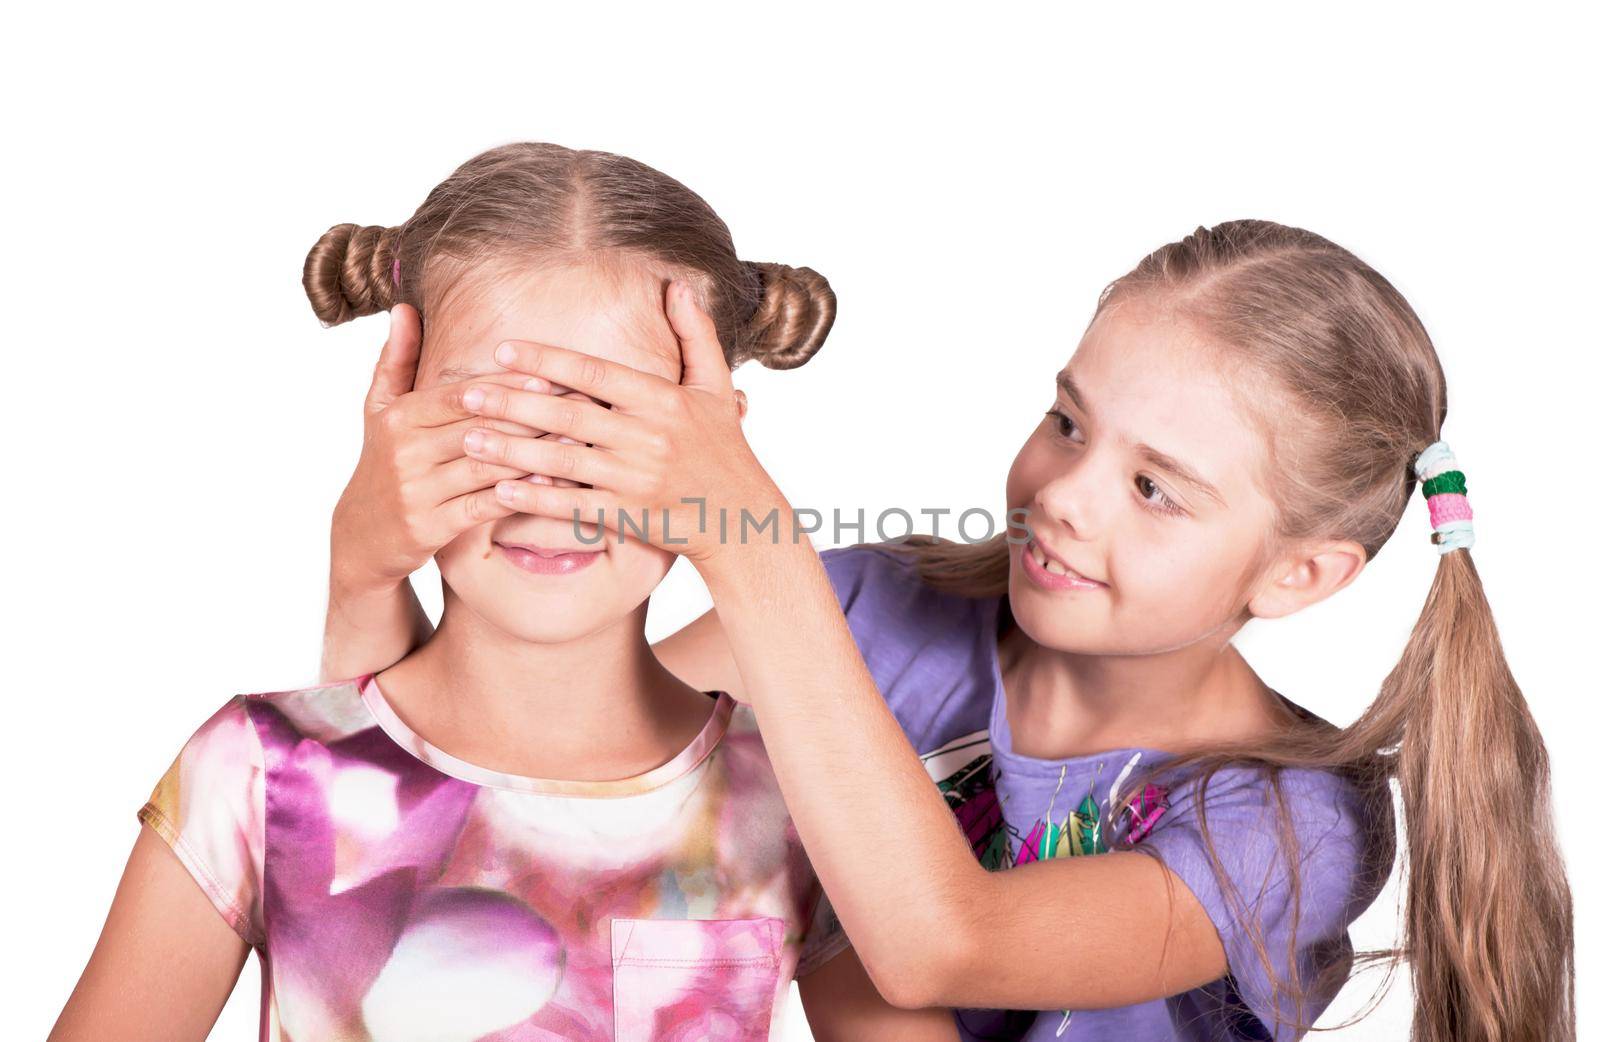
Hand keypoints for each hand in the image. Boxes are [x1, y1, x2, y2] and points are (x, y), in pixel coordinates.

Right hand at [330, 304, 550, 592]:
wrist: (361, 535)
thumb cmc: (382, 461)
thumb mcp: (379, 409)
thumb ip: (396, 359)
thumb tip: (405, 307)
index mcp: (400, 417)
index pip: (462, 395)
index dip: (508, 385)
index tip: (551, 376)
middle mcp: (406, 452)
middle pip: (480, 427)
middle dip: (532, 416)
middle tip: (579, 406)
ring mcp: (418, 491)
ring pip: (486, 466)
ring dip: (535, 453)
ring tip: (577, 442)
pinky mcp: (430, 527)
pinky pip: (483, 507)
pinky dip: (518, 494)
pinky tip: (551, 484)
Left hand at [457, 282, 787, 568]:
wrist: (741, 515)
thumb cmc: (725, 446)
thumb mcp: (717, 386)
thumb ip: (695, 334)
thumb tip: (676, 286)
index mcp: (662, 401)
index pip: (594, 374)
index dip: (546, 361)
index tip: (503, 351)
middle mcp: (646, 438)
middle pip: (567, 416)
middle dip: (512, 404)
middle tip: (465, 394)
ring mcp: (634, 479)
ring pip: (561, 462)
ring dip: (511, 451)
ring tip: (468, 438)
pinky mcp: (627, 515)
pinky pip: (572, 507)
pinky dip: (534, 500)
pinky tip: (498, 491)